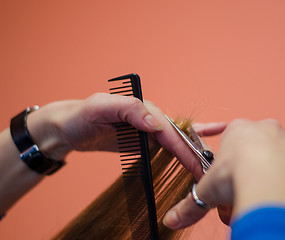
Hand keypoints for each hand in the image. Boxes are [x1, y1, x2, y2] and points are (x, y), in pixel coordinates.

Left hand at [27, 93, 225, 178]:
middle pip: (177, 136)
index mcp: (143, 108)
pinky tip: (200, 145)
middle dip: (194, 153)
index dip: (184, 148)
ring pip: (176, 140)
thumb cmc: (81, 116)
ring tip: (211, 163)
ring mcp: (148, 128)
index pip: (168, 130)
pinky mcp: (144, 139)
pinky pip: (167, 144)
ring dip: (194, 152)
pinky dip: (184, 147)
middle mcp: (149, 117)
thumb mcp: (99, 108)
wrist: (69, 127)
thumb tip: (156, 123)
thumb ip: (129, 109)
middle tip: (208, 172)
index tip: (197, 164)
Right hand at [163, 119, 284, 228]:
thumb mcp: (208, 189)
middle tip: (240, 191)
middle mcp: (266, 129)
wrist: (271, 182)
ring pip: (276, 159)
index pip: (229, 136)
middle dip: (246, 171)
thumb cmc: (238, 174)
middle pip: (254, 150)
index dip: (225, 159)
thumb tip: (172, 219)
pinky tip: (279, 195)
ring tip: (259, 196)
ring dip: (267, 177)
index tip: (224, 172)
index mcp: (240, 129)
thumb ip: (190, 205)